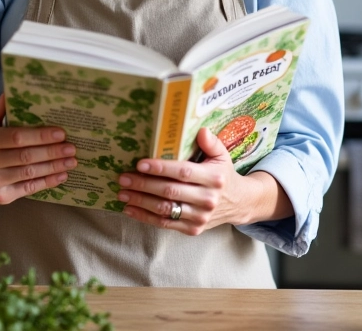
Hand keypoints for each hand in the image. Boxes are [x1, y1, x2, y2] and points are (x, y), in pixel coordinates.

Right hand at [0, 93, 77, 204]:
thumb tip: (12, 91)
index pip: (16, 137)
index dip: (40, 135)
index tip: (61, 133)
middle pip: (26, 156)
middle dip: (52, 152)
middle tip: (71, 147)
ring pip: (30, 173)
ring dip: (54, 167)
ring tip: (71, 160)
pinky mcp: (1, 198)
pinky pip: (29, 189)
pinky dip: (48, 182)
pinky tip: (62, 175)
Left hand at [117, 127, 252, 233]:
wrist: (238, 203)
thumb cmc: (223, 174)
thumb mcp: (222, 155)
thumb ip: (212, 143)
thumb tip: (201, 131)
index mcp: (213, 178)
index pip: (183, 172)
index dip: (161, 168)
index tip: (140, 164)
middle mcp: (207, 199)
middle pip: (169, 191)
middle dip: (143, 184)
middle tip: (122, 178)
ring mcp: (200, 217)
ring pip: (165, 209)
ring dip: (140, 202)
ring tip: (122, 193)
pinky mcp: (193, 230)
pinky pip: (165, 224)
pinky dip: (145, 217)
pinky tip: (130, 209)